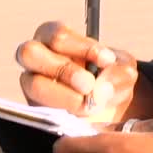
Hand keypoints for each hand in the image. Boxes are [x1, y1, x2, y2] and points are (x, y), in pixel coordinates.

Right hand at [16, 22, 137, 124]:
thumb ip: (119, 72)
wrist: (108, 105)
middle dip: (64, 70)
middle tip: (89, 85)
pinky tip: (81, 117)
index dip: (83, 48)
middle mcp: (36, 56)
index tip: (107, 61)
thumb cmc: (109, 76)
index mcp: (54, 36)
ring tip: (88, 105)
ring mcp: (31, 82)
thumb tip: (102, 86)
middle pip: (31, 52)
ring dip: (64, 96)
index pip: (58, 35)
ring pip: (34, 84)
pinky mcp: (33, 108)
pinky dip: (63, 114)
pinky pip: (38, 111)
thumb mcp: (122, 69)